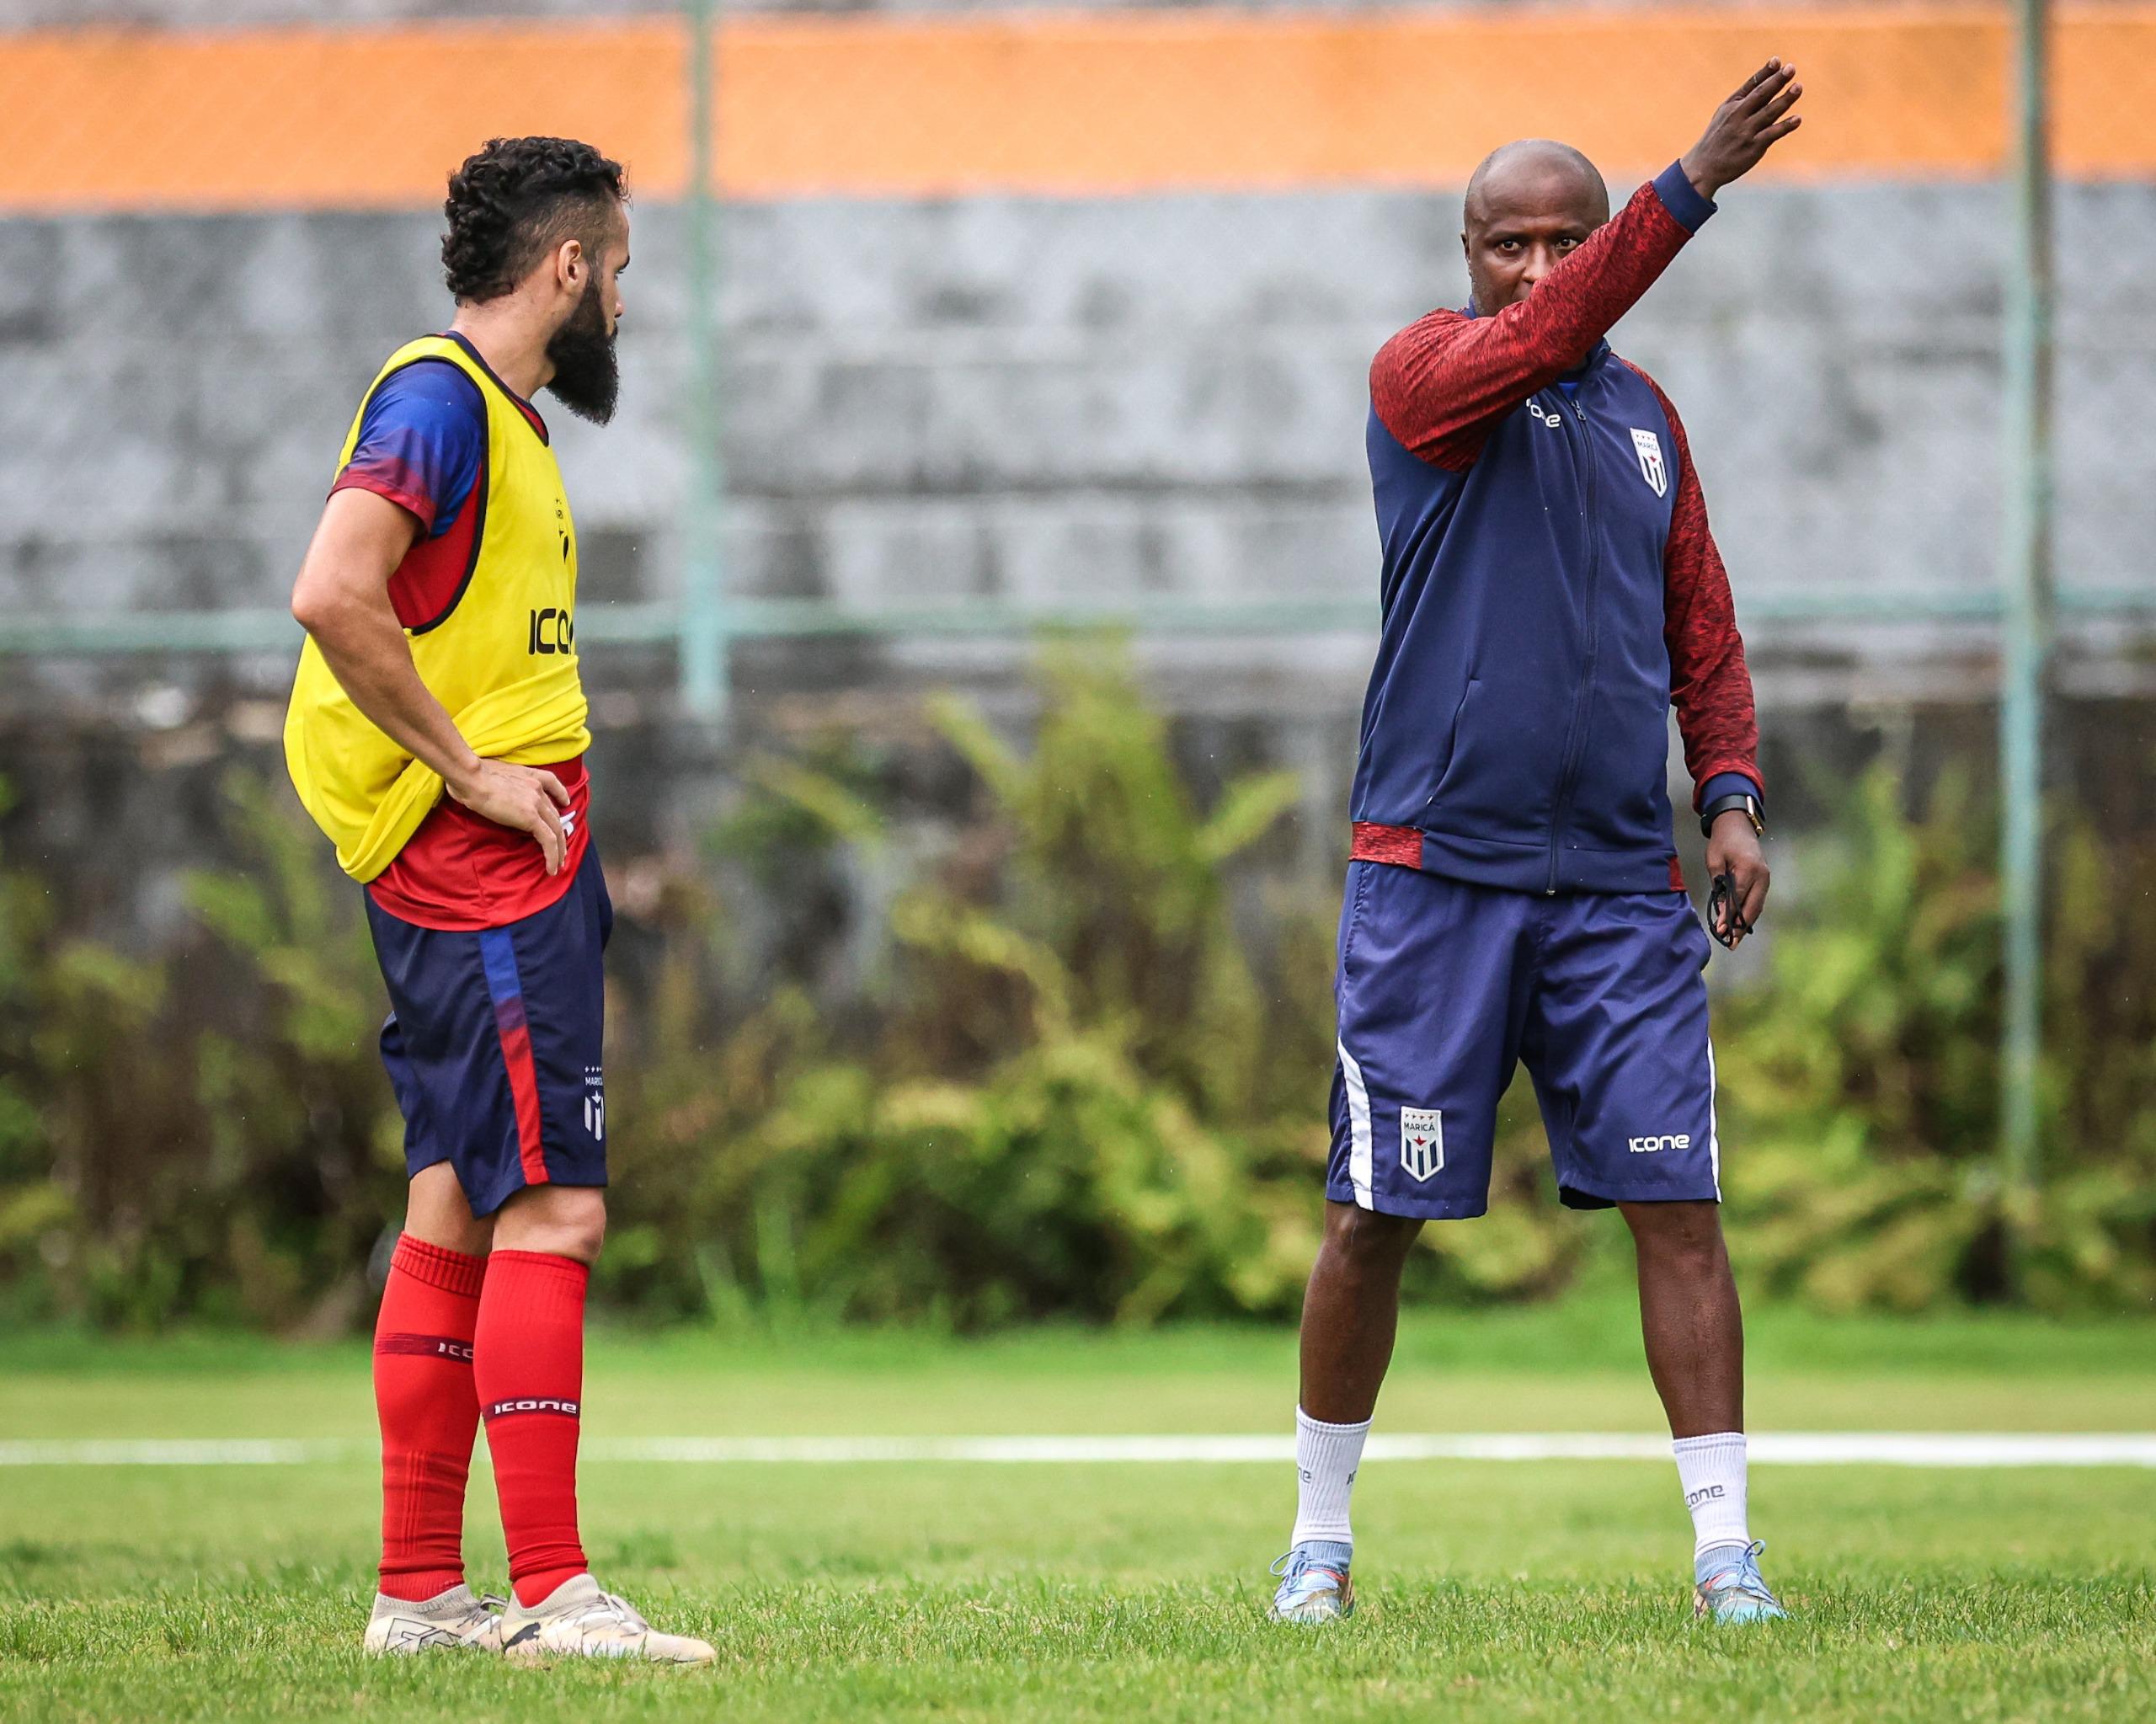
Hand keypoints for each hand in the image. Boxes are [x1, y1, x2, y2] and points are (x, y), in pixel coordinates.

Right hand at [445, 758, 571, 874]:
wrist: (472, 778)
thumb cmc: (471, 775)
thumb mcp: (492, 772)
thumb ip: (501, 782)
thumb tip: (491, 791)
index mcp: (529, 775)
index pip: (551, 784)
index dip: (560, 796)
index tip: (564, 804)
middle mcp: (537, 788)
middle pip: (554, 814)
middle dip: (558, 831)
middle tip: (560, 847)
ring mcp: (536, 803)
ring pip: (555, 829)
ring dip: (559, 849)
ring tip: (559, 864)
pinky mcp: (531, 818)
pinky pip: (548, 840)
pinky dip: (553, 856)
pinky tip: (552, 868)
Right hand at [1681, 60, 1804, 199]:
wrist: (1703, 168)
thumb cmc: (1718, 138)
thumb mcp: (1725, 114)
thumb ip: (1745, 98)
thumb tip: (1770, 79)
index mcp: (1732, 105)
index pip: (1751, 85)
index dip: (1765, 73)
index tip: (1777, 61)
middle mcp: (1738, 116)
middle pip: (1761, 95)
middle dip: (1776, 81)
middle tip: (1791, 69)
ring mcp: (1746, 132)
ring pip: (1769, 112)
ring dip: (1784, 100)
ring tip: (1798, 87)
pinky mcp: (1753, 147)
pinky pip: (1771, 134)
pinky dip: (1784, 127)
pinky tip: (1797, 119)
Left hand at [1706, 811, 1769, 945]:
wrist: (1738, 826)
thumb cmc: (1722, 842)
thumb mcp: (1714, 861)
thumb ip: (1719, 886)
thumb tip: (1723, 910)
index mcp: (1748, 869)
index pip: (1739, 898)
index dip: (1730, 917)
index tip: (1721, 931)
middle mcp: (1762, 875)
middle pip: (1753, 907)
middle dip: (1741, 927)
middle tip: (1731, 943)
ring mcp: (1766, 878)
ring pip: (1757, 906)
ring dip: (1746, 923)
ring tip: (1735, 939)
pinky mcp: (1765, 879)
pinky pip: (1758, 901)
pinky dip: (1750, 913)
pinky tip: (1741, 925)